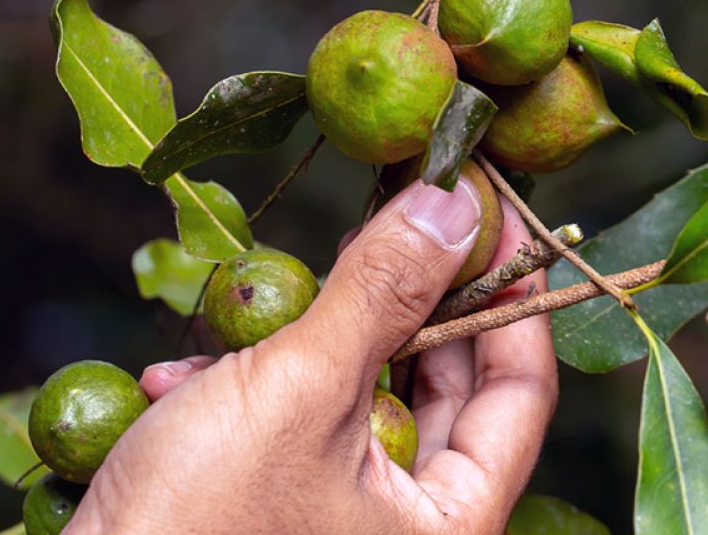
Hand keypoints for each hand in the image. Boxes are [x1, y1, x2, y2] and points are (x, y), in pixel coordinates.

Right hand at [68, 177, 557, 534]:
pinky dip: (258, 381)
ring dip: (321, 332)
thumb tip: (455, 204)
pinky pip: (300, 419)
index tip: (497, 214)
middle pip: (445, 383)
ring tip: (284, 291)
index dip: (514, 291)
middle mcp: (408, 528)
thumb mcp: (301, 387)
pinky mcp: (281, 503)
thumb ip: (384, 290)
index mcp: (448, 528)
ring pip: (364, 390)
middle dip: (412, 297)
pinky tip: (187, 374)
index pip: (521, 389)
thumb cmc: (194, 527)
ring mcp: (342, 516)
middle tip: (396, 219)